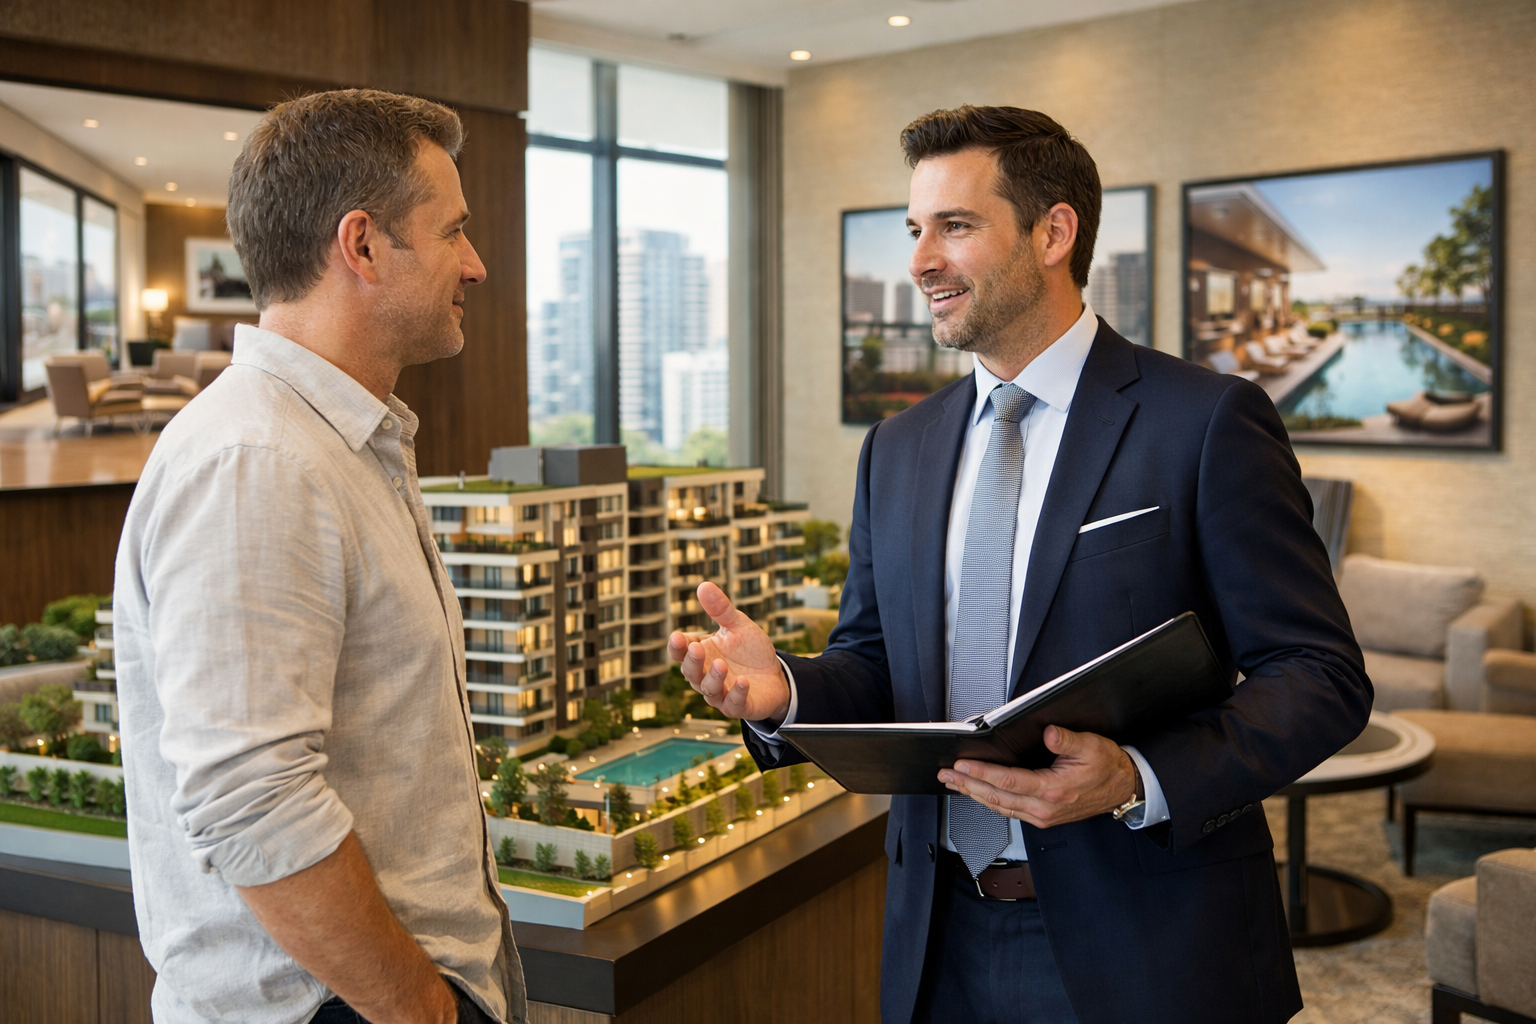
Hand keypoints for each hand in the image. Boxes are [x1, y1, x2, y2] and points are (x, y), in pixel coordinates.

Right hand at [668, 582, 790, 724]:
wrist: (776, 676)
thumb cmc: (751, 651)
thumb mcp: (738, 625)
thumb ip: (721, 609)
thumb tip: (703, 585)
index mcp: (702, 655)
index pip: (680, 652)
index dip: (677, 646)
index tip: (677, 637)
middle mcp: (705, 676)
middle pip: (690, 672)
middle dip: (691, 662)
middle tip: (696, 649)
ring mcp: (721, 693)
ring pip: (708, 690)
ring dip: (713, 678)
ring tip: (721, 664)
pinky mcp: (738, 706)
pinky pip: (733, 703)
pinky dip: (736, 693)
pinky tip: (742, 681)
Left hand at [937, 725, 1137, 827]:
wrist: (1124, 789)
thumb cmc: (1107, 767)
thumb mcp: (1091, 746)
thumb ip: (1067, 740)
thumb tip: (1048, 733)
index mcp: (1053, 790)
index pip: (1007, 782)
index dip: (981, 772)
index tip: (961, 764)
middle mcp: (1044, 808)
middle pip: (996, 797)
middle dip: (967, 784)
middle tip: (945, 774)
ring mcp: (1042, 816)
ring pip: (999, 806)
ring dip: (973, 794)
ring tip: (953, 782)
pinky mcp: (1043, 817)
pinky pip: (1008, 809)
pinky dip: (988, 800)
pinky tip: (977, 792)